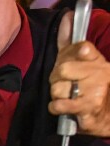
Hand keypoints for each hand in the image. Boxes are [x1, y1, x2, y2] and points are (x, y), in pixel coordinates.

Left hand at [48, 12, 109, 135]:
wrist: (104, 114)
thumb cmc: (86, 85)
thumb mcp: (79, 60)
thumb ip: (69, 40)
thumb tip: (67, 16)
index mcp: (97, 59)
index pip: (81, 47)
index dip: (72, 53)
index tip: (74, 58)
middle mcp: (99, 73)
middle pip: (63, 69)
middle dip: (56, 78)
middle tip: (63, 83)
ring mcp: (95, 91)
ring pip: (58, 89)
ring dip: (56, 95)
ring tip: (67, 96)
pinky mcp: (88, 109)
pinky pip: (59, 105)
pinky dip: (55, 107)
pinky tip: (61, 106)